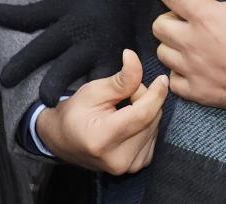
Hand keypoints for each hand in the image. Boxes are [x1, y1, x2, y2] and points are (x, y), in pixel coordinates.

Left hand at [0, 0, 133, 104]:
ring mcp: (108, 56)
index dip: (23, 63)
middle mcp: (87, 43)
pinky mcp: (126, 66)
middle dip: (55, 83)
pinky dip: (115, 98)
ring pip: (96, 81)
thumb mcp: (60, 4)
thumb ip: (28, 14)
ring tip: (75, 115)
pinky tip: (107, 115)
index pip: (41, 47)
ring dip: (86, 98)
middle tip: (43, 100)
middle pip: (67, 66)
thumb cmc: (91, 2)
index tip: (4, 80)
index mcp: (68, 27)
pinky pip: (121, 85)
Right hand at [35, 49, 168, 174]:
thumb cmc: (76, 112)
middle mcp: (118, 159)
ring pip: (154, 127)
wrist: (63, 140)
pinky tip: (128, 122)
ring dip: (145, 112)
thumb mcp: (94, 90)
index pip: (143, 114)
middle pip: (150, 119)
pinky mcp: (136, 166)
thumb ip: (120, 79)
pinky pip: (153, 137)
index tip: (162, 78)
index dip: (156, 94)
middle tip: (124, 93)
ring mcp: (128, 166)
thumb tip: (135, 58)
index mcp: (103, 138)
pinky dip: (145, 125)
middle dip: (144, 99)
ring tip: (122, 108)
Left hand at [151, 0, 225, 124]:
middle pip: (159, 26)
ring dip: (170, 45)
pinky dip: (178, 74)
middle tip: (181, 18)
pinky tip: (190, 68)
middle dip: (166, 18)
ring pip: (162, 53)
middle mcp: (192, 42)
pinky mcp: (199, 92)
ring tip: (185, 43)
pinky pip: (173, 81)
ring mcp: (193, 69)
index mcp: (204, 16)